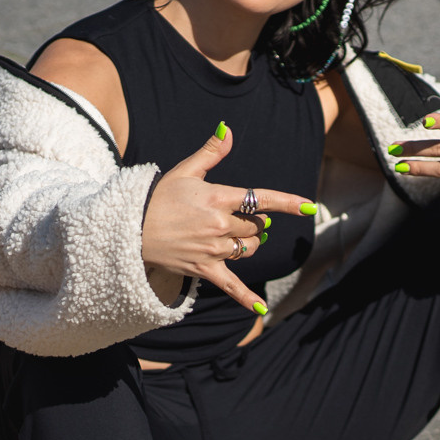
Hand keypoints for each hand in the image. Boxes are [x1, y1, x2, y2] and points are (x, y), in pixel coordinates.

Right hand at [141, 123, 316, 314]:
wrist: (130, 227)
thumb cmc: (158, 197)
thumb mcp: (185, 171)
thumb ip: (211, 152)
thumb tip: (229, 129)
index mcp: (218, 198)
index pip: (260, 199)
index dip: (287, 202)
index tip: (309, 206)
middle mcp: (220, 224)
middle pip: (256, 226)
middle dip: (253, 221)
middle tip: (234, 215)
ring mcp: (213, 249)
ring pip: (249, 248)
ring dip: (249, 243)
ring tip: (232, 236)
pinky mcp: (204, 268)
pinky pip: (231, 285)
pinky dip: (247, 299)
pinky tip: (262, 310)